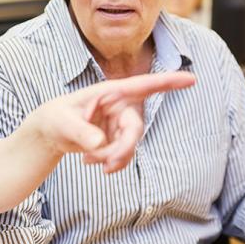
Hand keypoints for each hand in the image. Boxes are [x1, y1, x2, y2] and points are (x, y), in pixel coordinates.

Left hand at [31, 71, 195, 172]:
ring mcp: (121, 123)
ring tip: (89, 161)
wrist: (51, 133)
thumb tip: (99, 144)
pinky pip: (124, 155)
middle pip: (135, 129)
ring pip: (130, 145)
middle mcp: (120, 106)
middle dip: (122, 149)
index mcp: (111, 92)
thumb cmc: (56, 118)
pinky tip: (90, 161)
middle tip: (105, 165)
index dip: (169, 82)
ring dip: (112, 158)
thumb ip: (81, 132)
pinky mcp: (118, 138)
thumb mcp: (63, 123)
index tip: (192, 78)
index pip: (144, 85)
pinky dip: (110, 162)